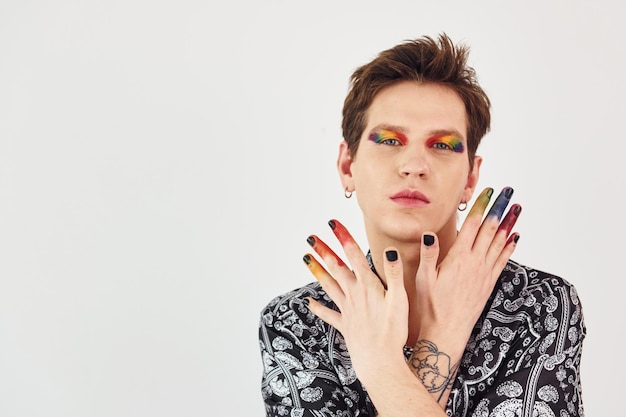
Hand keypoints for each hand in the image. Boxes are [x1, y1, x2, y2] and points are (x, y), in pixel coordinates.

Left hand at [303, 220, 408, 381]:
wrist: (380, 362)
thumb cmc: (393, 332)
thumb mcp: (400, 300)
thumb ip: (395, 274)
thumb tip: (390, 251)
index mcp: (368, 286)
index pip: (354, 255)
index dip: (343, 238)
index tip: (333, 224)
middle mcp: (353, 294)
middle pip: (336, 267)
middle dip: (324, 250)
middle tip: (311, 237)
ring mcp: (346, 310)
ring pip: (328, 285)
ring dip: (317, 271)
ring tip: (306, 258)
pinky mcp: (344, 325)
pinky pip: (328, 314)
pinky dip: (317, 308)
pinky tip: (308, 302)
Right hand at [412, 186, 520, 352]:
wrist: (447, 330)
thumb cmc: (432, 306)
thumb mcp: (423, 278)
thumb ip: (428, 255)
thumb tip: (428, 234)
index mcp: (458, 258)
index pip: (473, 226)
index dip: (482, 206)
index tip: (489, 191)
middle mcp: (475, 263)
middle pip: (490, 229)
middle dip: (499, 208)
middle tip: (508, 192)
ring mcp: (484, 273)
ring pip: (500, 242)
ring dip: (509, 223)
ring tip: (516, 207)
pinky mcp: (489, 283)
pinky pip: (503, 259)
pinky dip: (510, 246)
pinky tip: (515, 236)